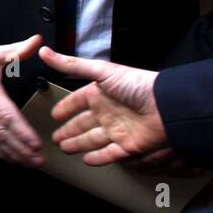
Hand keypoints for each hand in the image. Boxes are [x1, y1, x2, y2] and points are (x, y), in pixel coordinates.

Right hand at [0, 36, 44, 166]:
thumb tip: (37, 41)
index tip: (37, 144)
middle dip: (22, 150)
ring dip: (12, 155)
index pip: (7, 116)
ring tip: (29, 163)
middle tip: (39, 160)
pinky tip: (9, 158)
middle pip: (2, 134)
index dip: (22, 133)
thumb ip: (17, 50)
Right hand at [38, 46, 166, 165]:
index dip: (65, 108)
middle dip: (69, 131)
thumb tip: (45, 52)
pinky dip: (98, 158)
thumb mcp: (101, 72)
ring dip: (78, 144)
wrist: (167, 107)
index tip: (55, 115)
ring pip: (91, 140)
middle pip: (82, 124)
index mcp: (100, 94)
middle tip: (57, 138)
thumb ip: (71, 65)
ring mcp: (116, 130)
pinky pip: (109, 154)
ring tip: (66, 148)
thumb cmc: (137, 85)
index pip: (76, 102)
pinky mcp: (127, 146)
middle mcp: (107, 112)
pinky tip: (87, 161)